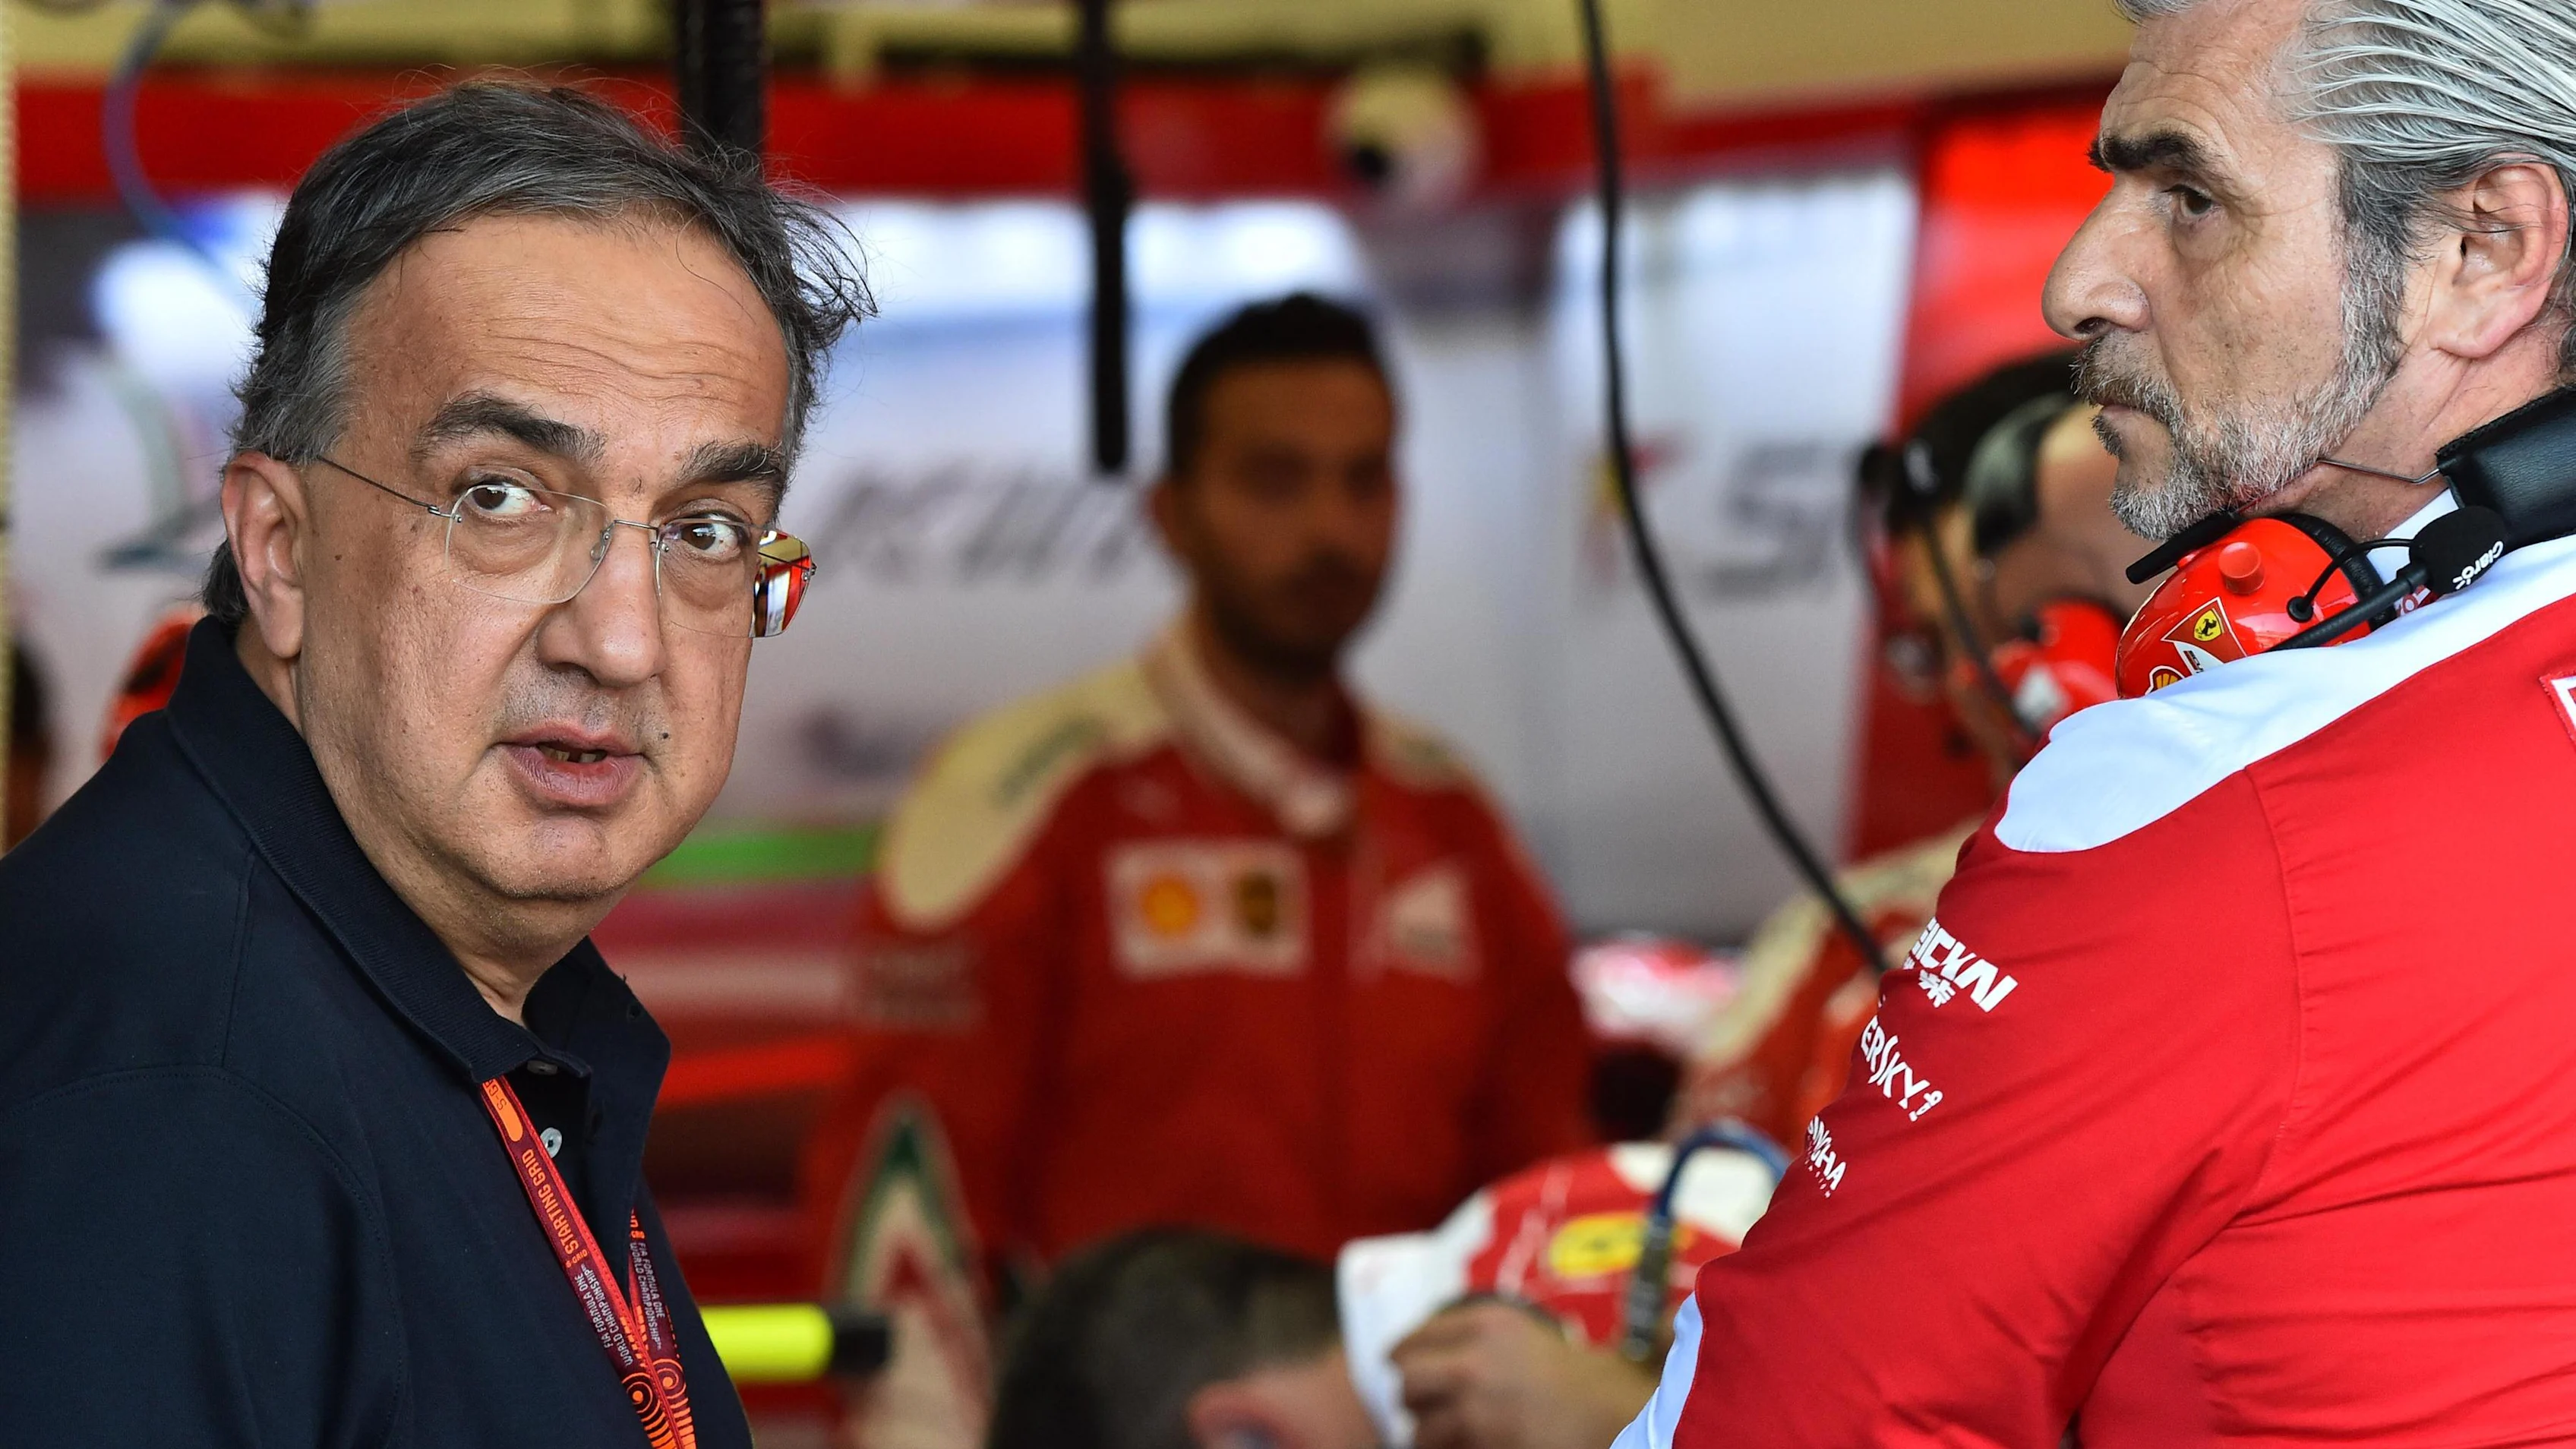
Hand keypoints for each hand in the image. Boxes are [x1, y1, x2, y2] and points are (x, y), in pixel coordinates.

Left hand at [1390, 1301, 1657, 1448]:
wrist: (1615, 1417)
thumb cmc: (1568, 1376)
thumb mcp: (1515, 1333)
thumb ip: (1465, 1334)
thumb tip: (1405, 1355)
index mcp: (1484, 1324)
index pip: (1408, 1342)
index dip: (1403, 1359)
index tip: (1402, 1369)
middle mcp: (1474, 1364)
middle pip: (1404, 1381)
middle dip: (1410, 1395)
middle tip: (1423, 1404)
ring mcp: (1477, 1411)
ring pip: (1418, 1429)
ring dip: (1429, 1433)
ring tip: (1453, 1432)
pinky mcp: (1484, 1447)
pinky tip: (1469, 1444)